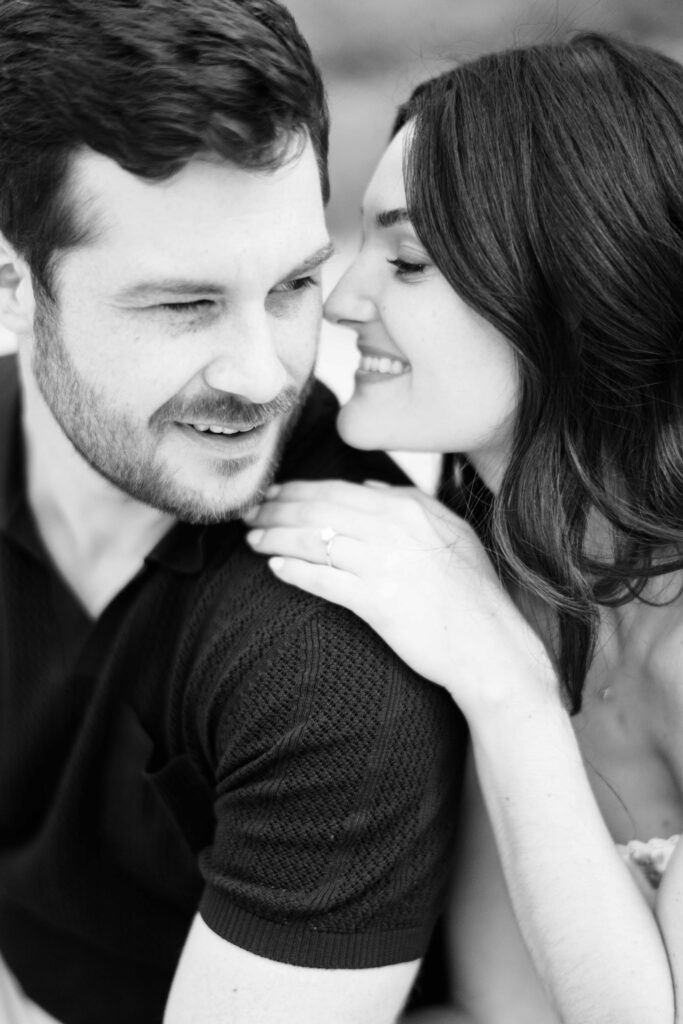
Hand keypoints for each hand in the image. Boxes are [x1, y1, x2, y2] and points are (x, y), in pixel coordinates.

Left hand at [244, 480, 554, 715]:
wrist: (488, 645)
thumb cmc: (472, 591)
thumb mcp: (451, 532)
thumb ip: (410, 503)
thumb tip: (368, 488)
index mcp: (408, 509)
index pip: (337, 490)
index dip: (297, 490)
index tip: (271, 493)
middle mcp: (393, 530)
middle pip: (318, 511)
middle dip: (276, 509)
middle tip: (248, 513)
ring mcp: (384, 565)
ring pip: (315, 541)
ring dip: (276, 538)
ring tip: (253, 540)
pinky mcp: (377, 602)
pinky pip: (324, 580)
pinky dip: (296, 571)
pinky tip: (275, 569)